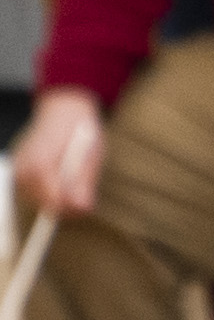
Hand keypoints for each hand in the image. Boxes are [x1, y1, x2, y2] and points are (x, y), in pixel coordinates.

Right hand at [11, 89, 101, 218]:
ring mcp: (18, 170)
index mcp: (41, 164)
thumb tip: (82, 209)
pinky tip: (58, 176)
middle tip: (83, 188)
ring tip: (70, 176)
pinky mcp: (18, 172)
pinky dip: (48, 190)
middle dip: (66, 203)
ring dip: (57, 196)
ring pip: (38, 201)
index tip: (85, 206)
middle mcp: (23, 169)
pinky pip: (33, 192)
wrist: (64, 110)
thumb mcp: (90, 156)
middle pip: (44, 205)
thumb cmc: (80, 131)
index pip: (52, 201)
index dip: (71, 207)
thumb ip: (83, 183)